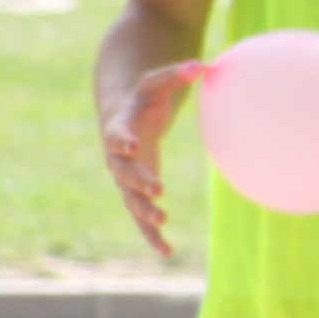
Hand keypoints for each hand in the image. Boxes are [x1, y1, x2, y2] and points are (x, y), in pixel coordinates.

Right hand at [101, 61, 197, 260]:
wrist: (123, 117)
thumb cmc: (143, 99)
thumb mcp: (156, 84)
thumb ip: (175, 74)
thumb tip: (202, 65)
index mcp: (120, 129)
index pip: (117, 136)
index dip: (121, 141)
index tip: (130, 147)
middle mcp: (117, 157)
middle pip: (123, 173)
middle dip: (138, 182)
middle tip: (158, 191)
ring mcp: (124, 178)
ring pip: (129, 199)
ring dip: (143, 212)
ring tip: (162, 222)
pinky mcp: (135, 192)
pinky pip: (139, 217)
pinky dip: (150, 234)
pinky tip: (166, 252)